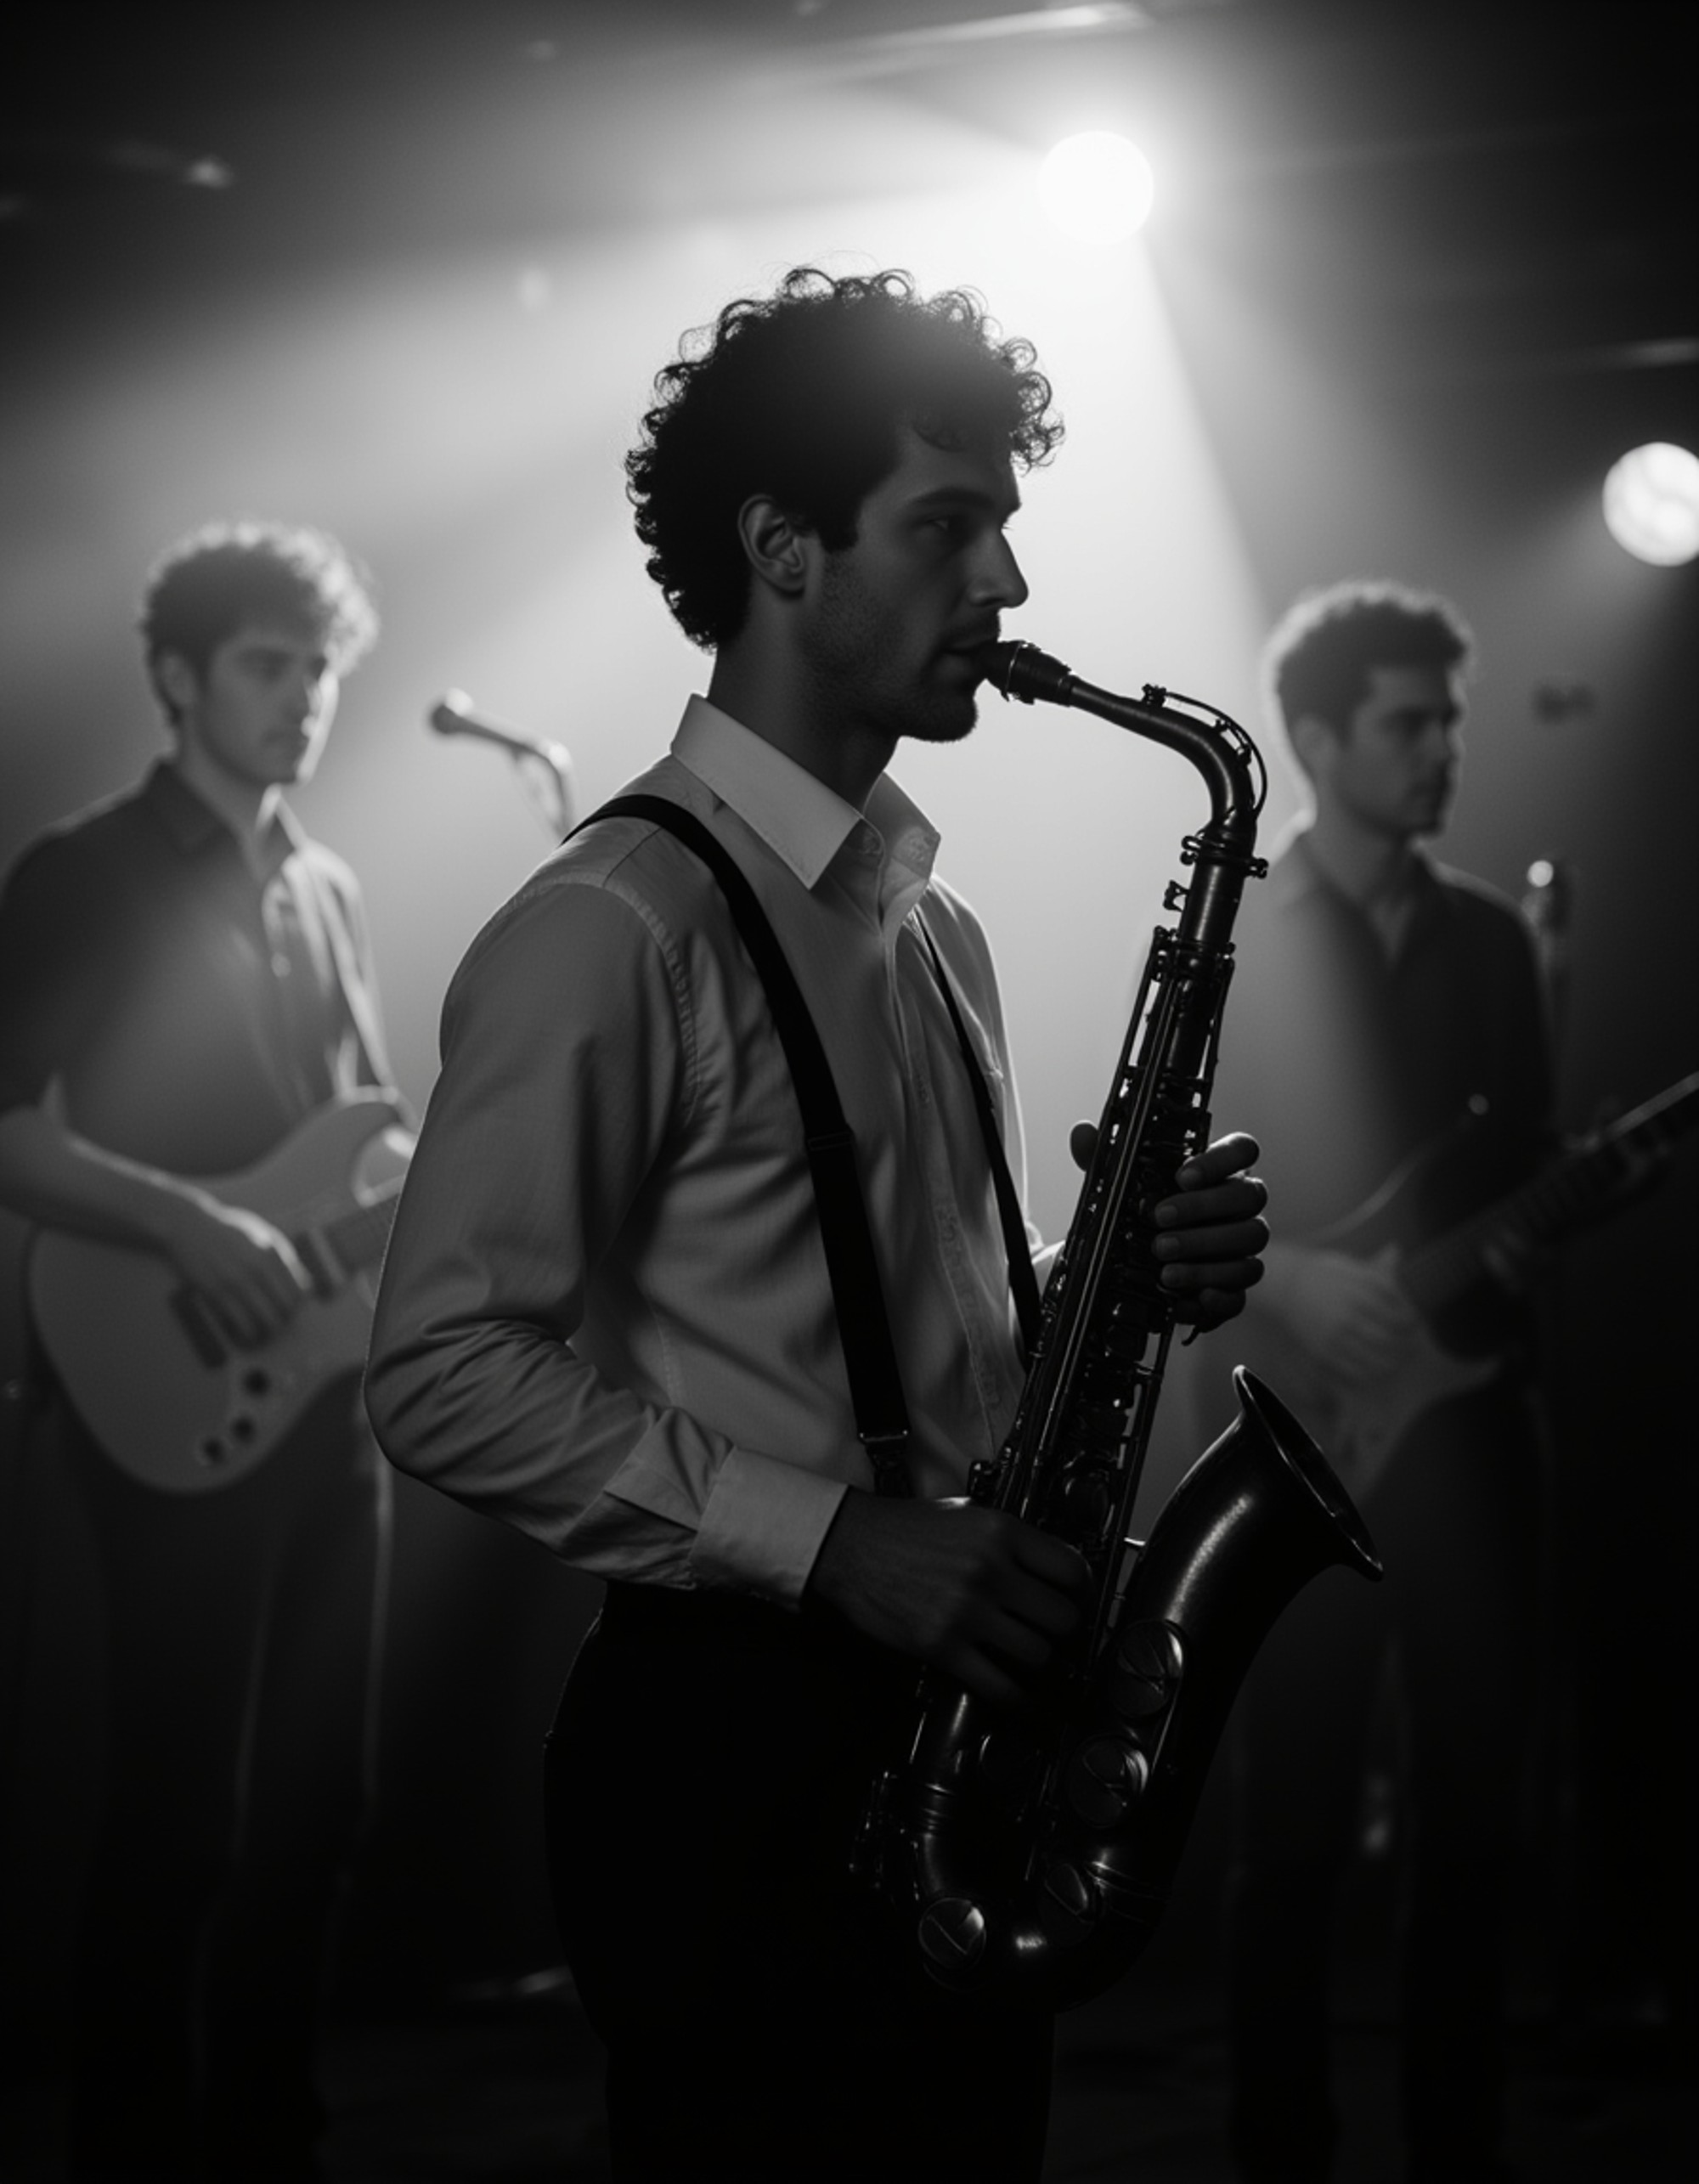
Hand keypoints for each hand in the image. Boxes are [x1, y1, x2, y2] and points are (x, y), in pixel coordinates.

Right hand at [157, 1189, 312, 1346]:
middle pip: (286, 1310)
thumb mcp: (263, 1233)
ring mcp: (236, 1281)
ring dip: (266, 1332)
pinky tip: (244, 1333)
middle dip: (284, 1321)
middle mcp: (258, 1269)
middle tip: (277, 1323)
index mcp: (273, 1254)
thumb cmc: (228, 1229)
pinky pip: (239, 1323)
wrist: (188, 1225)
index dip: (298, 1306)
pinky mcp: (216, 1293)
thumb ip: (284, 1256)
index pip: (300, 1292)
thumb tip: (303, 1284)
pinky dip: (246, 1333)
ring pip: (264, 1322)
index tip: (290, 1308)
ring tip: (262, 1333)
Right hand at [804, 1490, 1088, 1711]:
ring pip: (1038, 1653)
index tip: (1078, 1600)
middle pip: (1061, 1617)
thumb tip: (1046, 1567)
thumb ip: (1007, 1539)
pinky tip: (1020, 1696)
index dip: (1081, 1591)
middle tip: (1056, 1632)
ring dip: (1039, 1660)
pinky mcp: (944, 1645)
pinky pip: (1000, 1684)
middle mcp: (989, 1570)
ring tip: (1031, 1656)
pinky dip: (1017, 1698)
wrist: (849, 1545)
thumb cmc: (902, 1529)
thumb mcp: (965, 1514)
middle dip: (1064, 1630)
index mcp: (999, 1532)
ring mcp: (968, 1610)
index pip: (1070, 1569)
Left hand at [1068, 1124, 1269, 1328]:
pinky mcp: (1237, 1283)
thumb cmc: (1145, 1212)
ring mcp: (1243, 1243)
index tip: (1182, 1176)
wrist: (1140, 1262)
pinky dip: (1218, 1295)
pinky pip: (1243, 1289)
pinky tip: (1189, 1299)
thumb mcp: (1121, 1183)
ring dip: (1205, 1253)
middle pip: (1248, 1196)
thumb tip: (1083, 1134)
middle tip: (1160, 1219)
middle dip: (1203, 1208)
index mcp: (1220, 1171)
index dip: (1219, 1160)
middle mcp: (1239, 1204)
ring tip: (1164, 1266)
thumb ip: (1105, 1157)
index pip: (1242, 1150)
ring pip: (1249, 1239)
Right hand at [1274, 1244, 1419, 1384]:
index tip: (1415, 1324)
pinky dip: (1370, 1374)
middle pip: (1390, 1340)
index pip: (1399, 1315)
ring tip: (1398, 1361)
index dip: (1411, 1323)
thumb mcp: (1348, 1265)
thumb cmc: (1321, 1274)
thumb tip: (1397, 1251)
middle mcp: (1348, 1314)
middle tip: (1412, 1347)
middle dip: (1406, 1346)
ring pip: (1375, 1358)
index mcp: (1360, 1292)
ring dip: (1392, 1363)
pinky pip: (1353, 1370)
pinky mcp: (1322, 1351)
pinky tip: (1375, 1370)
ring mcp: (1334, 1335)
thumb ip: (1375, 1268)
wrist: (1284, 1285)